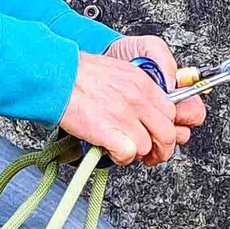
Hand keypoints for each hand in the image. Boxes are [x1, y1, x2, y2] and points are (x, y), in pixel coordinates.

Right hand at [59, 36, 206, 166]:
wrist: (57, 76)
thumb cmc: (81, 74)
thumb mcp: (120, 71)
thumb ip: (139, 88)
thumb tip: (148, 107)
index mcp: (144, 84)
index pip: (172, 112)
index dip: (167, 128)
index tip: (158, 135)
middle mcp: (138, 99)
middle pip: (167, 133)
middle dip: (162, 149)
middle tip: (152, 155)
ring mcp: (124, 116)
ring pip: (148, 146)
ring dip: (137, 153)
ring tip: (122, 149)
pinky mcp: (108, 131)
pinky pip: (128, 153)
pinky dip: (122, 157)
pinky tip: (112, 151)